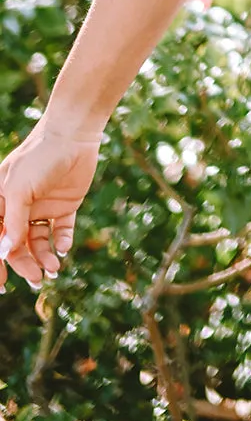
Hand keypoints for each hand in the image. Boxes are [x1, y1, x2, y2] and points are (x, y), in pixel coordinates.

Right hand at [0, 120, 102, 288]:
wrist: (73, 135)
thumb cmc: (38, 158)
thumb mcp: (18, 190)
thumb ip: (12, 222)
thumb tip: (3, 253)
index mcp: (1, 202)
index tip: (1, 285)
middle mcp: (20, 207)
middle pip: (18, 245)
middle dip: (25, 265)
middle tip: (37, 280)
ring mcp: (42, 207)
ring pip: (39, 241)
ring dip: (44, 257)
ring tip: (54, 268)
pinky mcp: (65, 205)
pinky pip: (61, 230)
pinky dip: (62, 242)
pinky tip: (63, 247)